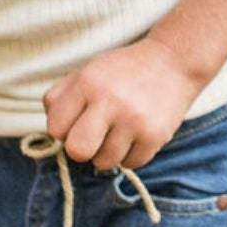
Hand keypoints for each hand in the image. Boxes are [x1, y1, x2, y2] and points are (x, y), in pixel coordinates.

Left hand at [43, 37, 203, 173]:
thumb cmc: (122, 71)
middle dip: (82, 148)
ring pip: (104, 162)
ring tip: (118, 132)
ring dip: (107, 152)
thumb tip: (53, 132)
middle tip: (93, 136)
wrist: (173, 61)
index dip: (63, 129)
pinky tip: (135, 135)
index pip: (55, 128)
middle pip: (77, 151)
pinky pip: (130, 164)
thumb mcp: (87, 72)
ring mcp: (134, 120)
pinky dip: (130, 154)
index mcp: (88, 82)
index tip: (76, 121)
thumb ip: (60, 97)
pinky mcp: (155, 136)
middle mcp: (110, 101)